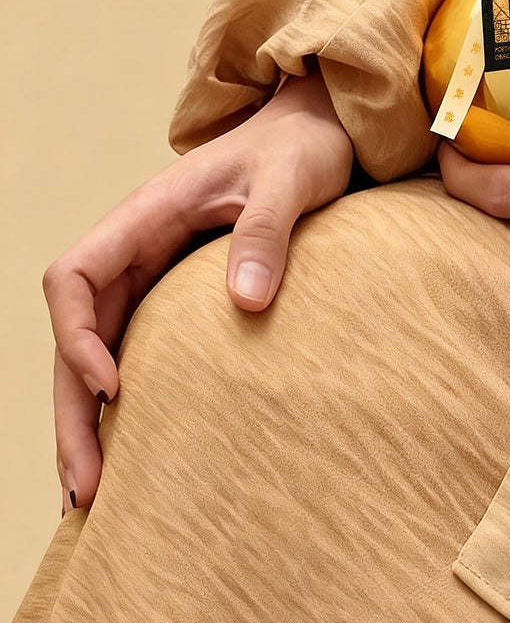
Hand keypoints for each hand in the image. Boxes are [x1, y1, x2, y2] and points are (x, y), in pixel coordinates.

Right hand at [43, 66, 353, 514]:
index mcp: (149, 213)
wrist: (323, 127)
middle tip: (87, 488)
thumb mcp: (290, 180)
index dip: (78, 336)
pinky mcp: (178, 291)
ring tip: (93, 495)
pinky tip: (131, 450)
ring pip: (96, 348)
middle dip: (72, 409)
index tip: (115, 388)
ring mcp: (154, 269)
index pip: (75, 276)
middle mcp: (138, 245)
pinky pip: (133, 347)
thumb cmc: (304, 146)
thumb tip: (245, 304)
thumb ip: (266, 232)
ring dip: (87, 417)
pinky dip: (121, 401)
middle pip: (76, 332)